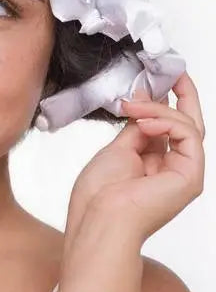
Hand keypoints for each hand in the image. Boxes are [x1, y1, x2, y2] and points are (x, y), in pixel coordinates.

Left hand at [63, 71, 204, 251]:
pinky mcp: (191, 176)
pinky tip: (144, 122)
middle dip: (181, 94)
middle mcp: (173, 167)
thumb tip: (143, 105)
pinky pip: (189, 135)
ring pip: (187, 124)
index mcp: (154, 162)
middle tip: (171, 72)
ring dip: (158, 108)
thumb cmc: (100, 194)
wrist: (99, 219)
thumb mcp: (118, 150)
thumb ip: (136, 128)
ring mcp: (184, 172)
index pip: (168, 125)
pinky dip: (168, 121)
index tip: (157, 78)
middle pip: (187, 123)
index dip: (166, 100)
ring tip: (132, 107)